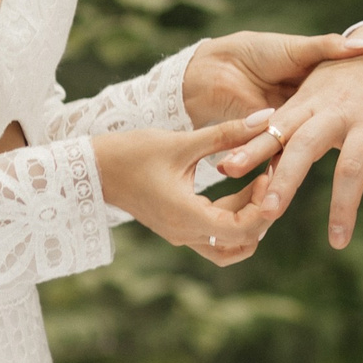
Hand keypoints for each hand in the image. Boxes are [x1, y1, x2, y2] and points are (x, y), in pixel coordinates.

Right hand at [92, 113, 279, 265]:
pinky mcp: (177, 226)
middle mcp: (185, 233)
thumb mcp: (182, 141)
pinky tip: (241, 186)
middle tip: (269, 178)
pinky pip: (214, 233)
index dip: (264, 208)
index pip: (241, 231)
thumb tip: (267, 118)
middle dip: (262, 214)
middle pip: (240, 242)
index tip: (267, 175)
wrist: (94, 169)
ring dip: (248, 220)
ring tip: (257, 183)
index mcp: (186, 216)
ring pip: (228, 244)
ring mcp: (180, 233)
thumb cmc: (132, 153)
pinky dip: (233, 216)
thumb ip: (226, 133)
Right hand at [213, 21, 362, 247]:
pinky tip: (231, 156)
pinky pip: (275, 116)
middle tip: (267, 212)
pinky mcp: (304, 92)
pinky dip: (252, 136)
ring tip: (228, 173)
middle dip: (286, 180)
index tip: (337, 241)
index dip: (343, 206)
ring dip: (254, 150)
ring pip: (281, 125)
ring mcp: (318, 96)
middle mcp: (341, 107)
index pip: (354, 169)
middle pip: (308, 145)